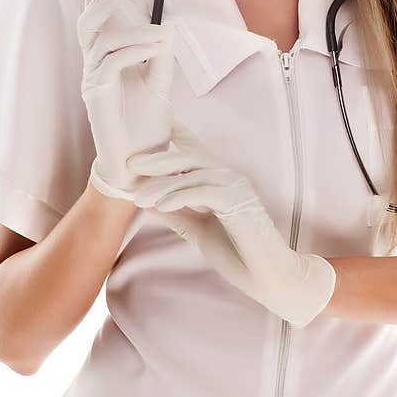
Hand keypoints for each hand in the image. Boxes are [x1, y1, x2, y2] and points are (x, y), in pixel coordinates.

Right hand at [76, 0, 177, 199]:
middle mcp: (95, 70)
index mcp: (107, 63)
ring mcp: (93, 83)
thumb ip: (160, 57)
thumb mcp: (160, 85)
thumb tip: (167, 27)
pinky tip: (154, 50)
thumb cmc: (147, 128)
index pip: (97, 25)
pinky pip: (111, 63)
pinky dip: (133, 50)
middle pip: (88, 26)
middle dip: (100, 2)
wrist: (143, 166)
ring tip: (158, 34)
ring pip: (101, 41)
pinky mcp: (97, 97)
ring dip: (133, 31)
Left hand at [126, 120, 336, 328]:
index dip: (178, 133)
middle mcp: (230, 176)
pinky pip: (203, 192)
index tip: (157, 119)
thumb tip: (146, 201)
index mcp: (221, 181)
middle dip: (158, 158)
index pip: (196, 151)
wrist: (266, 277)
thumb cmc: (237, 254)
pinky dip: (179, 197)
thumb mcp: (198, 230)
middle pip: (190, 157)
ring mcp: (236, 186)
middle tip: (130, 163)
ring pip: (193, 174)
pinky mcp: (238, 201)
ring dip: (162, 185)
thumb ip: (176, 214)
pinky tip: (161, 206)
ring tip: (137, 197)